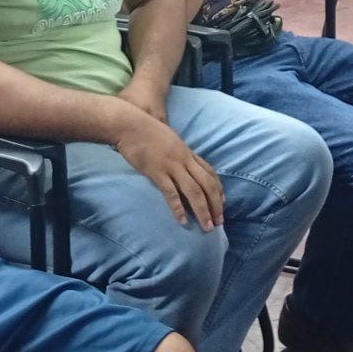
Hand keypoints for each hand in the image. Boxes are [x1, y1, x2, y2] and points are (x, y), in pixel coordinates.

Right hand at [112, 108, 223, 228]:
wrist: (129, 124)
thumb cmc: (146, 130)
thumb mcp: (169, 139)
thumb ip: (178, 152)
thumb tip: (182, 163)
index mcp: (187, 152)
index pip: (210, 172)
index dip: (219, 189)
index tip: (223, 203)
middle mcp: (184, 159)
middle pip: (207, 184)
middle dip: (216, 205)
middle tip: (219, 222)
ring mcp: (171, 166)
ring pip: (194, 191)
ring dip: (203, 210)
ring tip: (207, 227)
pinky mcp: (157, 172)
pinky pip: (171, 193)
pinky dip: (178, 209)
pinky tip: (183, 221)